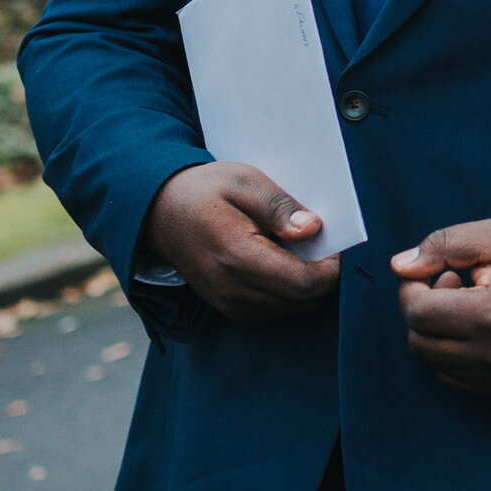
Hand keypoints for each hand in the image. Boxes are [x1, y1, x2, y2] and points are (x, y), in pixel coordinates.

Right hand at [139, 161, 339, 320]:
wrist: (158, 213)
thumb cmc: (204, 191)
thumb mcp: (244, 180)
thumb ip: (280, 206)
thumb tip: (313, 229)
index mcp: (239, 257)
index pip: (305, 283)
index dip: (331, 266)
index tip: (331, 239)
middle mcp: (234, 290)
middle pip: (305, 300)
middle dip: (322, 273)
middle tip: (316, 240)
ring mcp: (230, 304)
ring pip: (294, 308)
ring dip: (306, 282)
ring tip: (292, 248)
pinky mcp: (231, 309)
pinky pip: (277, 310)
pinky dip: (288, 290)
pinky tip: (278, 261)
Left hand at [391, 220, 490, 393]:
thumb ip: (442, 245)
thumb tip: (398, 266)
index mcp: (489, 315)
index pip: (416, 312)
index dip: (413, 286)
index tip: (435, 271)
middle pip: (418, 340)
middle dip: (423, 308)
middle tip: (453, 283)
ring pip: (432, 360)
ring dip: (437, 331)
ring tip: (467, 304)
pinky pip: (451, 377)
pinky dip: (450, 353)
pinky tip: (474, 328)